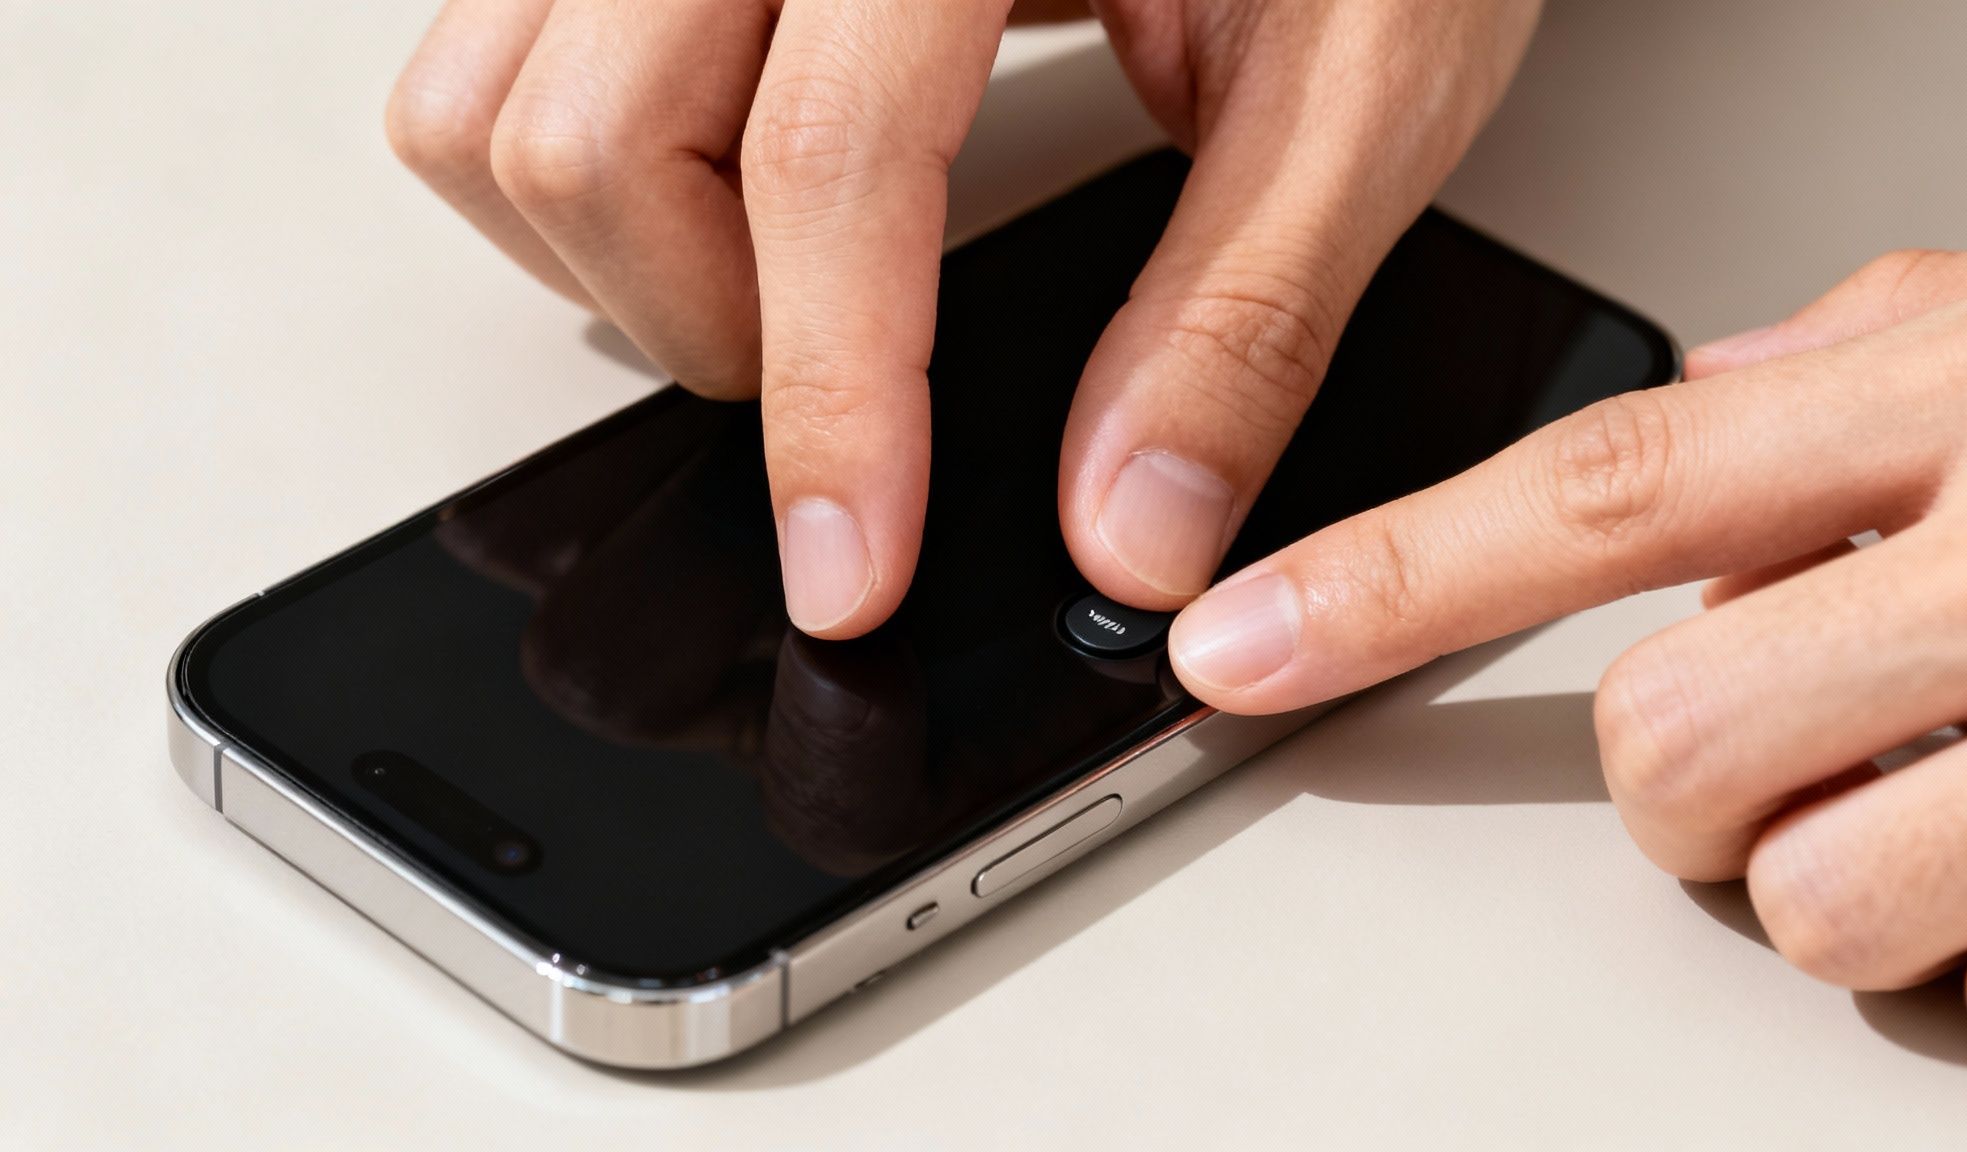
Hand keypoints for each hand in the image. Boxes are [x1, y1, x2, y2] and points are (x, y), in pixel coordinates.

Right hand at [385, 0, 1539, 635]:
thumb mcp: (1358, 81)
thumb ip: (1242, 313)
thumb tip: (1128, 531)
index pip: (823, 164)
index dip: (834, 406)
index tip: (852, 573)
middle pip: (592, 136)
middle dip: (709, 340)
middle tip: (854, 419)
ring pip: (487, 97)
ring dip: (608, 260)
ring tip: (781, 303)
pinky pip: (497, 48)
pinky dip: (574, 173)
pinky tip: (714, 209)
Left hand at [1167, 248, 1966, 1081]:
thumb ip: (1855, 353)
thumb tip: (1710, 383)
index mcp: (1958, 405)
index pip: (1600, 493)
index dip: (1388, 576)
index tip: (1232, 641)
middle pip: (1665, 740)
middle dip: (1683, 778)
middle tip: (1806, 733)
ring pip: (1806, 899)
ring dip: (1838, 879)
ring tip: (1954, 798)